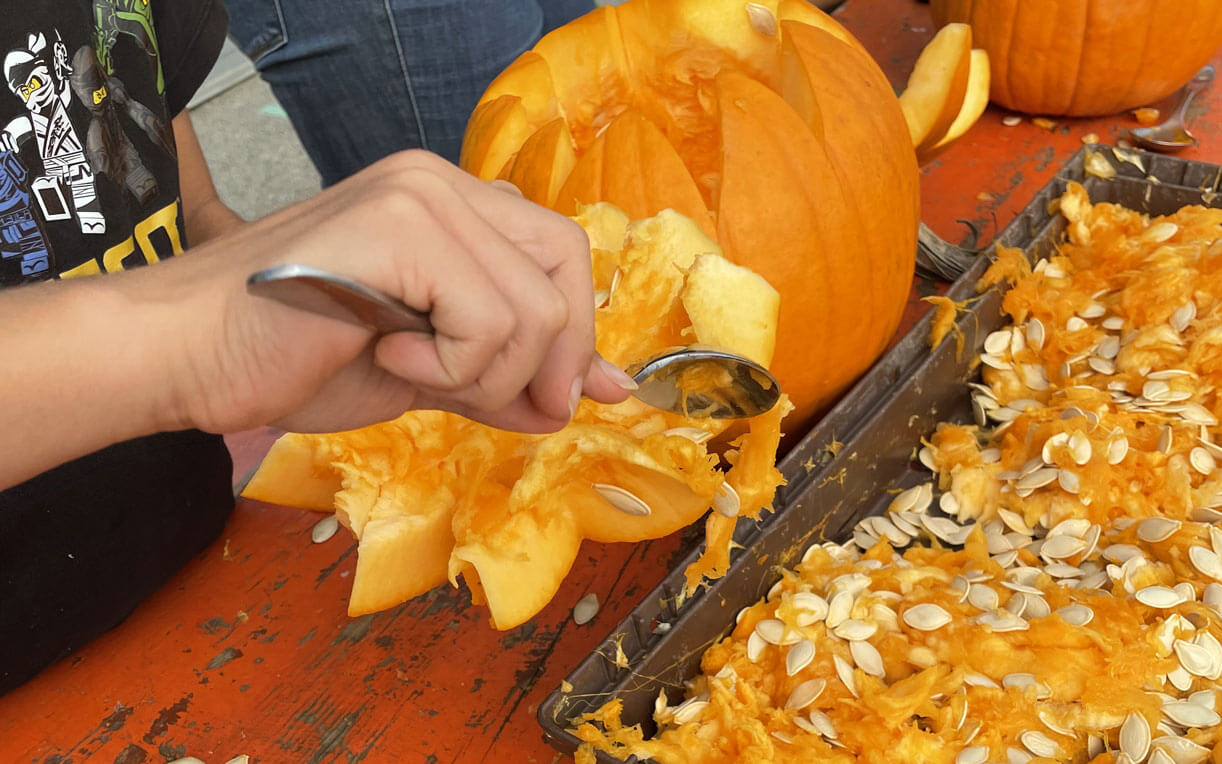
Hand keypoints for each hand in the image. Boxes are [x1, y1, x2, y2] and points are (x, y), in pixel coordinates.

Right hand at [145, 150, 635, 434]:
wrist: (187, 358)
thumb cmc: (292, 360)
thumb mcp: (430, 372)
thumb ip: (511, 370)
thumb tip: (601, 390)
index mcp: (448, 203)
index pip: (561, 254)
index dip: (572, 336)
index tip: (552, 399)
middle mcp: (439, 182)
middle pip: (566, 265)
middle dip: (551, 358)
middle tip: (501, 401)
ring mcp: (419, 194)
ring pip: (534, 305)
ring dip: (487, 374)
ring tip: (410, 369)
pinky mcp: (398, 225)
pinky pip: (488, 319)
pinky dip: (452, 366)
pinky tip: (387, 353)